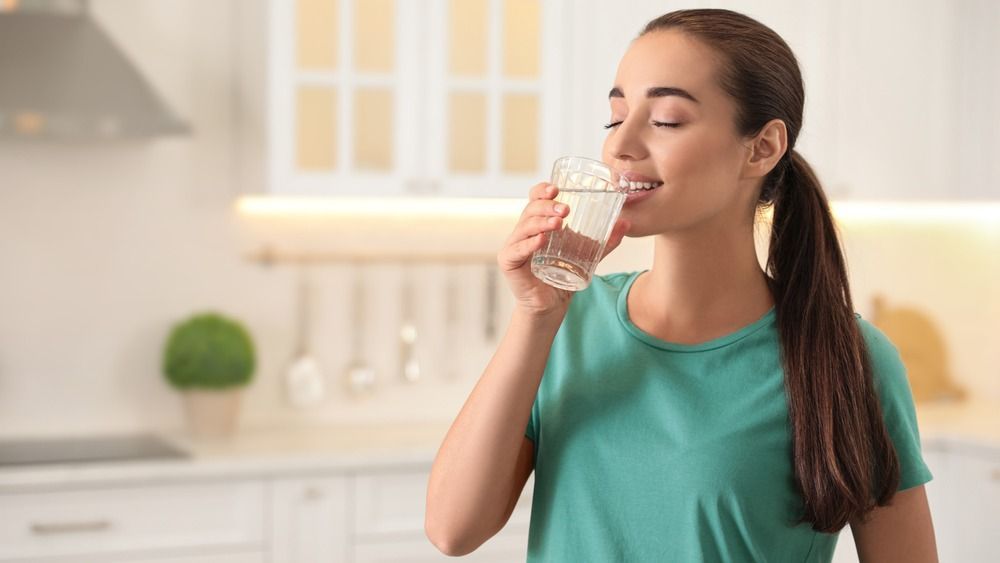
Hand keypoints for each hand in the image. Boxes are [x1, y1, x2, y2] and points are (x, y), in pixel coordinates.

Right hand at [497, 182, 629, 317]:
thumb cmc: (564, 275)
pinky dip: (528, 244)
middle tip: (566, 210)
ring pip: (524, 227)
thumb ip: (605, 241)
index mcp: (538, 223)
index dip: (542, 190)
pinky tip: (541, 241)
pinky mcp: (508, 262)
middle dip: (547, 206)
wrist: (551, 304)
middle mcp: (523, 231)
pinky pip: (516, 250)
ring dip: (540, 222)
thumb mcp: (588, 255)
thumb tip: (626, 223)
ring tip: (558, 223)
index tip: (556, 188)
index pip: (535, 199)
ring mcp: (513, 245)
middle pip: (530, 209)